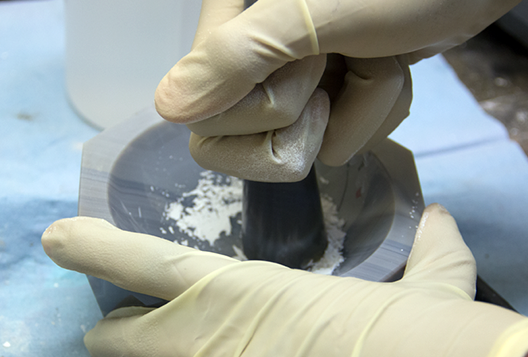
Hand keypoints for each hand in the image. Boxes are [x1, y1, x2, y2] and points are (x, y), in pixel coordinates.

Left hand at [42, 204, 527, 356]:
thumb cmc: (412, 339)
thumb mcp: (427, 289)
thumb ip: (430, 251)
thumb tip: (441, 219)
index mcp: (237, 292)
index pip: (139, 261)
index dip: (91, 248)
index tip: (56, 239)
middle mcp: (201, 346)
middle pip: (115, 339)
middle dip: (113, 331)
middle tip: (128, 325)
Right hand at [154, 0, 518, 181]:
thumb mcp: (311, 13)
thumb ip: (235, 58)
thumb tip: (166, 110)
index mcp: (229, 28)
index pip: (206, 122)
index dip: (265, 114)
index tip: (310, 65)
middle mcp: (251, 55)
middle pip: (251, 143)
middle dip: (311, 114)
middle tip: (342, 58)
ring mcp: (293, 77)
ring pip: (302, 146)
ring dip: (357, 108)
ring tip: (374, 56)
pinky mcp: (330, 92)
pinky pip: (338, 139)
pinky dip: (374, 108)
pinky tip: (387, 68)